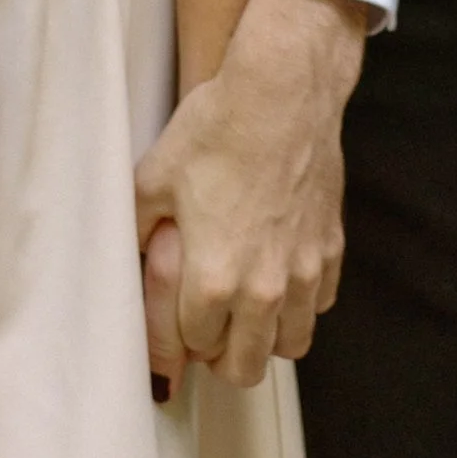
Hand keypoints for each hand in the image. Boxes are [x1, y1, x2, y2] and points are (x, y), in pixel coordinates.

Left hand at [135, 0, 369, 391]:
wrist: (281, 91)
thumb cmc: (216, 129)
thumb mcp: (153, 178)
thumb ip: (136, 231)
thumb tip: (126, 258)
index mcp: (212, 280)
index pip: (196, 346)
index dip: (182, 336)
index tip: (178, 322)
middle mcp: (262, 288)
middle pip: (246, 367)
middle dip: (224, 358)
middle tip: (212, 332)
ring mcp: (303, 271)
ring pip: (291, 344)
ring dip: (267, 338)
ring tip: (249, 312)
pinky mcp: (330, 247)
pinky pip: (319, 303)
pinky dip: (302, 303)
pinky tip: (282, 276)